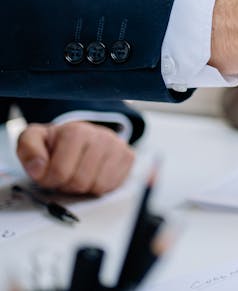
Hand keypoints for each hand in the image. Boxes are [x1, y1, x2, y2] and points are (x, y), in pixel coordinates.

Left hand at [16, 122, 134, 195]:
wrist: (80, 136)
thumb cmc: (56, 143)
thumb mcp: (33, 140)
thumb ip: (28, 151)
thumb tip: (38, 168)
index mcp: (75, 131)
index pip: (59, 172)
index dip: (49, 180)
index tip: (47, 174)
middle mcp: (100, 135)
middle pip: (80, 181)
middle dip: (67, 185)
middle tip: (64, 176)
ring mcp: (117, 146)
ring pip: (97, 185)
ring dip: (83, 187)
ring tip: (78, 174)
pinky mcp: (128, 157)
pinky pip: (112, 185)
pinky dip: (99, 186)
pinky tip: (92, 175)